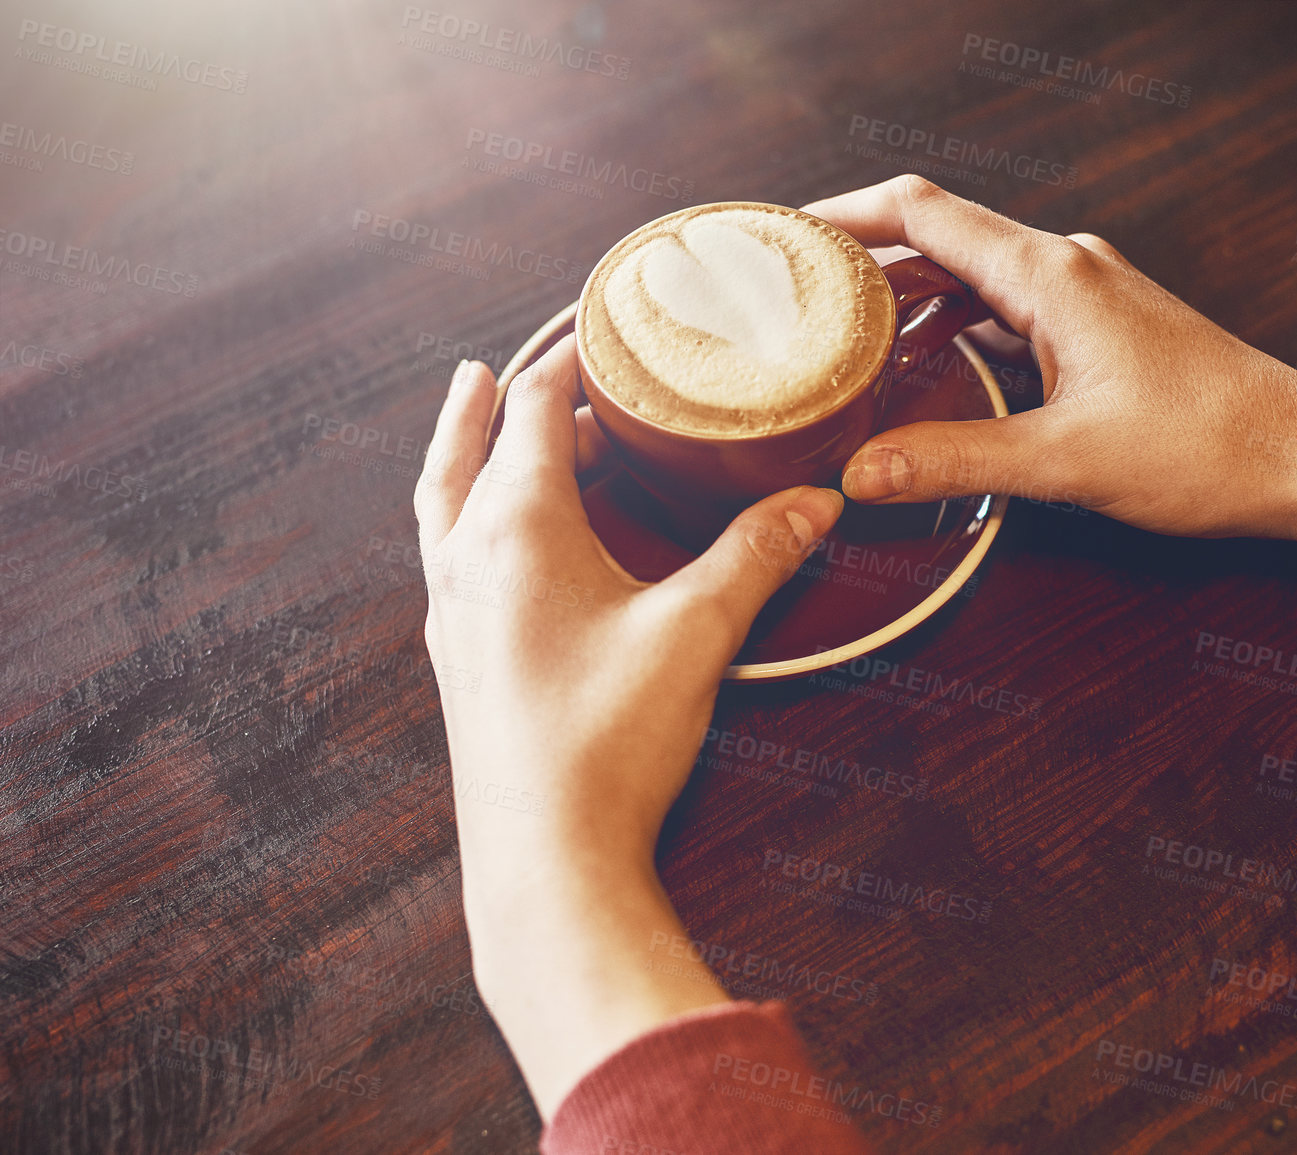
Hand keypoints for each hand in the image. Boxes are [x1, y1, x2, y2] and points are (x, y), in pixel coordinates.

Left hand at [413, 339, 843, 1114]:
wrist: (546, 862)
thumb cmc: (608, 740)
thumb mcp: (696, 632)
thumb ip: (755, 556)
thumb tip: (814, 503)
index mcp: (515, 530)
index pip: (537, 412)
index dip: (569, 361)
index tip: (597, 325)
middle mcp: (468, 560)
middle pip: (470, 449)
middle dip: (500, 399)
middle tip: (522, 364)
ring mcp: (454, 615)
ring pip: (443, 504)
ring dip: (463, 452)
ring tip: (474, 417)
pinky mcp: (461, 663)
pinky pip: (448, 560)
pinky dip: (463, 520)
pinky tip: (493, 546)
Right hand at [806, 175, 1296, 665]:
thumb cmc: (1208, 448)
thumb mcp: (1066, 462)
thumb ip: (956, 458)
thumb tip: (860, 472)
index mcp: (1050, 274)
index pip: (923, 210)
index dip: (844, 210)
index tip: (782, 231)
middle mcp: (1067, 266)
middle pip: (941, 236)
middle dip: (863, 258)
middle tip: (792, 294)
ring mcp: (1089, 294)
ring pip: (975, 274)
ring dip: (910, 297)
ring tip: (843, 333)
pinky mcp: (1104, 329)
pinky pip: (1009, 309)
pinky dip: (957, 325)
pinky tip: (931, 367)